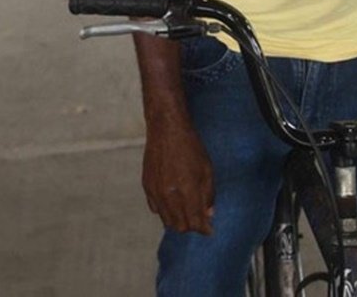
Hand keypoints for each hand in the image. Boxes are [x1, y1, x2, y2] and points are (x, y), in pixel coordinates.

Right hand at [142, 118, 214, 234]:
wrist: (166, 128)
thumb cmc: (190, 147)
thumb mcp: (207, 169)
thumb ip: (209, 194)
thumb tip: (209, 213)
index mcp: (187, 191)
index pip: (195, 223)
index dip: (204, 228)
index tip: (209, 228)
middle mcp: (169, 195)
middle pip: (180, 226)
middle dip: (192, 226)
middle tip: (199, 218)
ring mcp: (156, 192)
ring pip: (166, 221)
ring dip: (178, 220)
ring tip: (187, 211)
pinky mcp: (147, 186)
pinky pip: (155, 209)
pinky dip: (165, 211)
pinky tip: (173, 201)